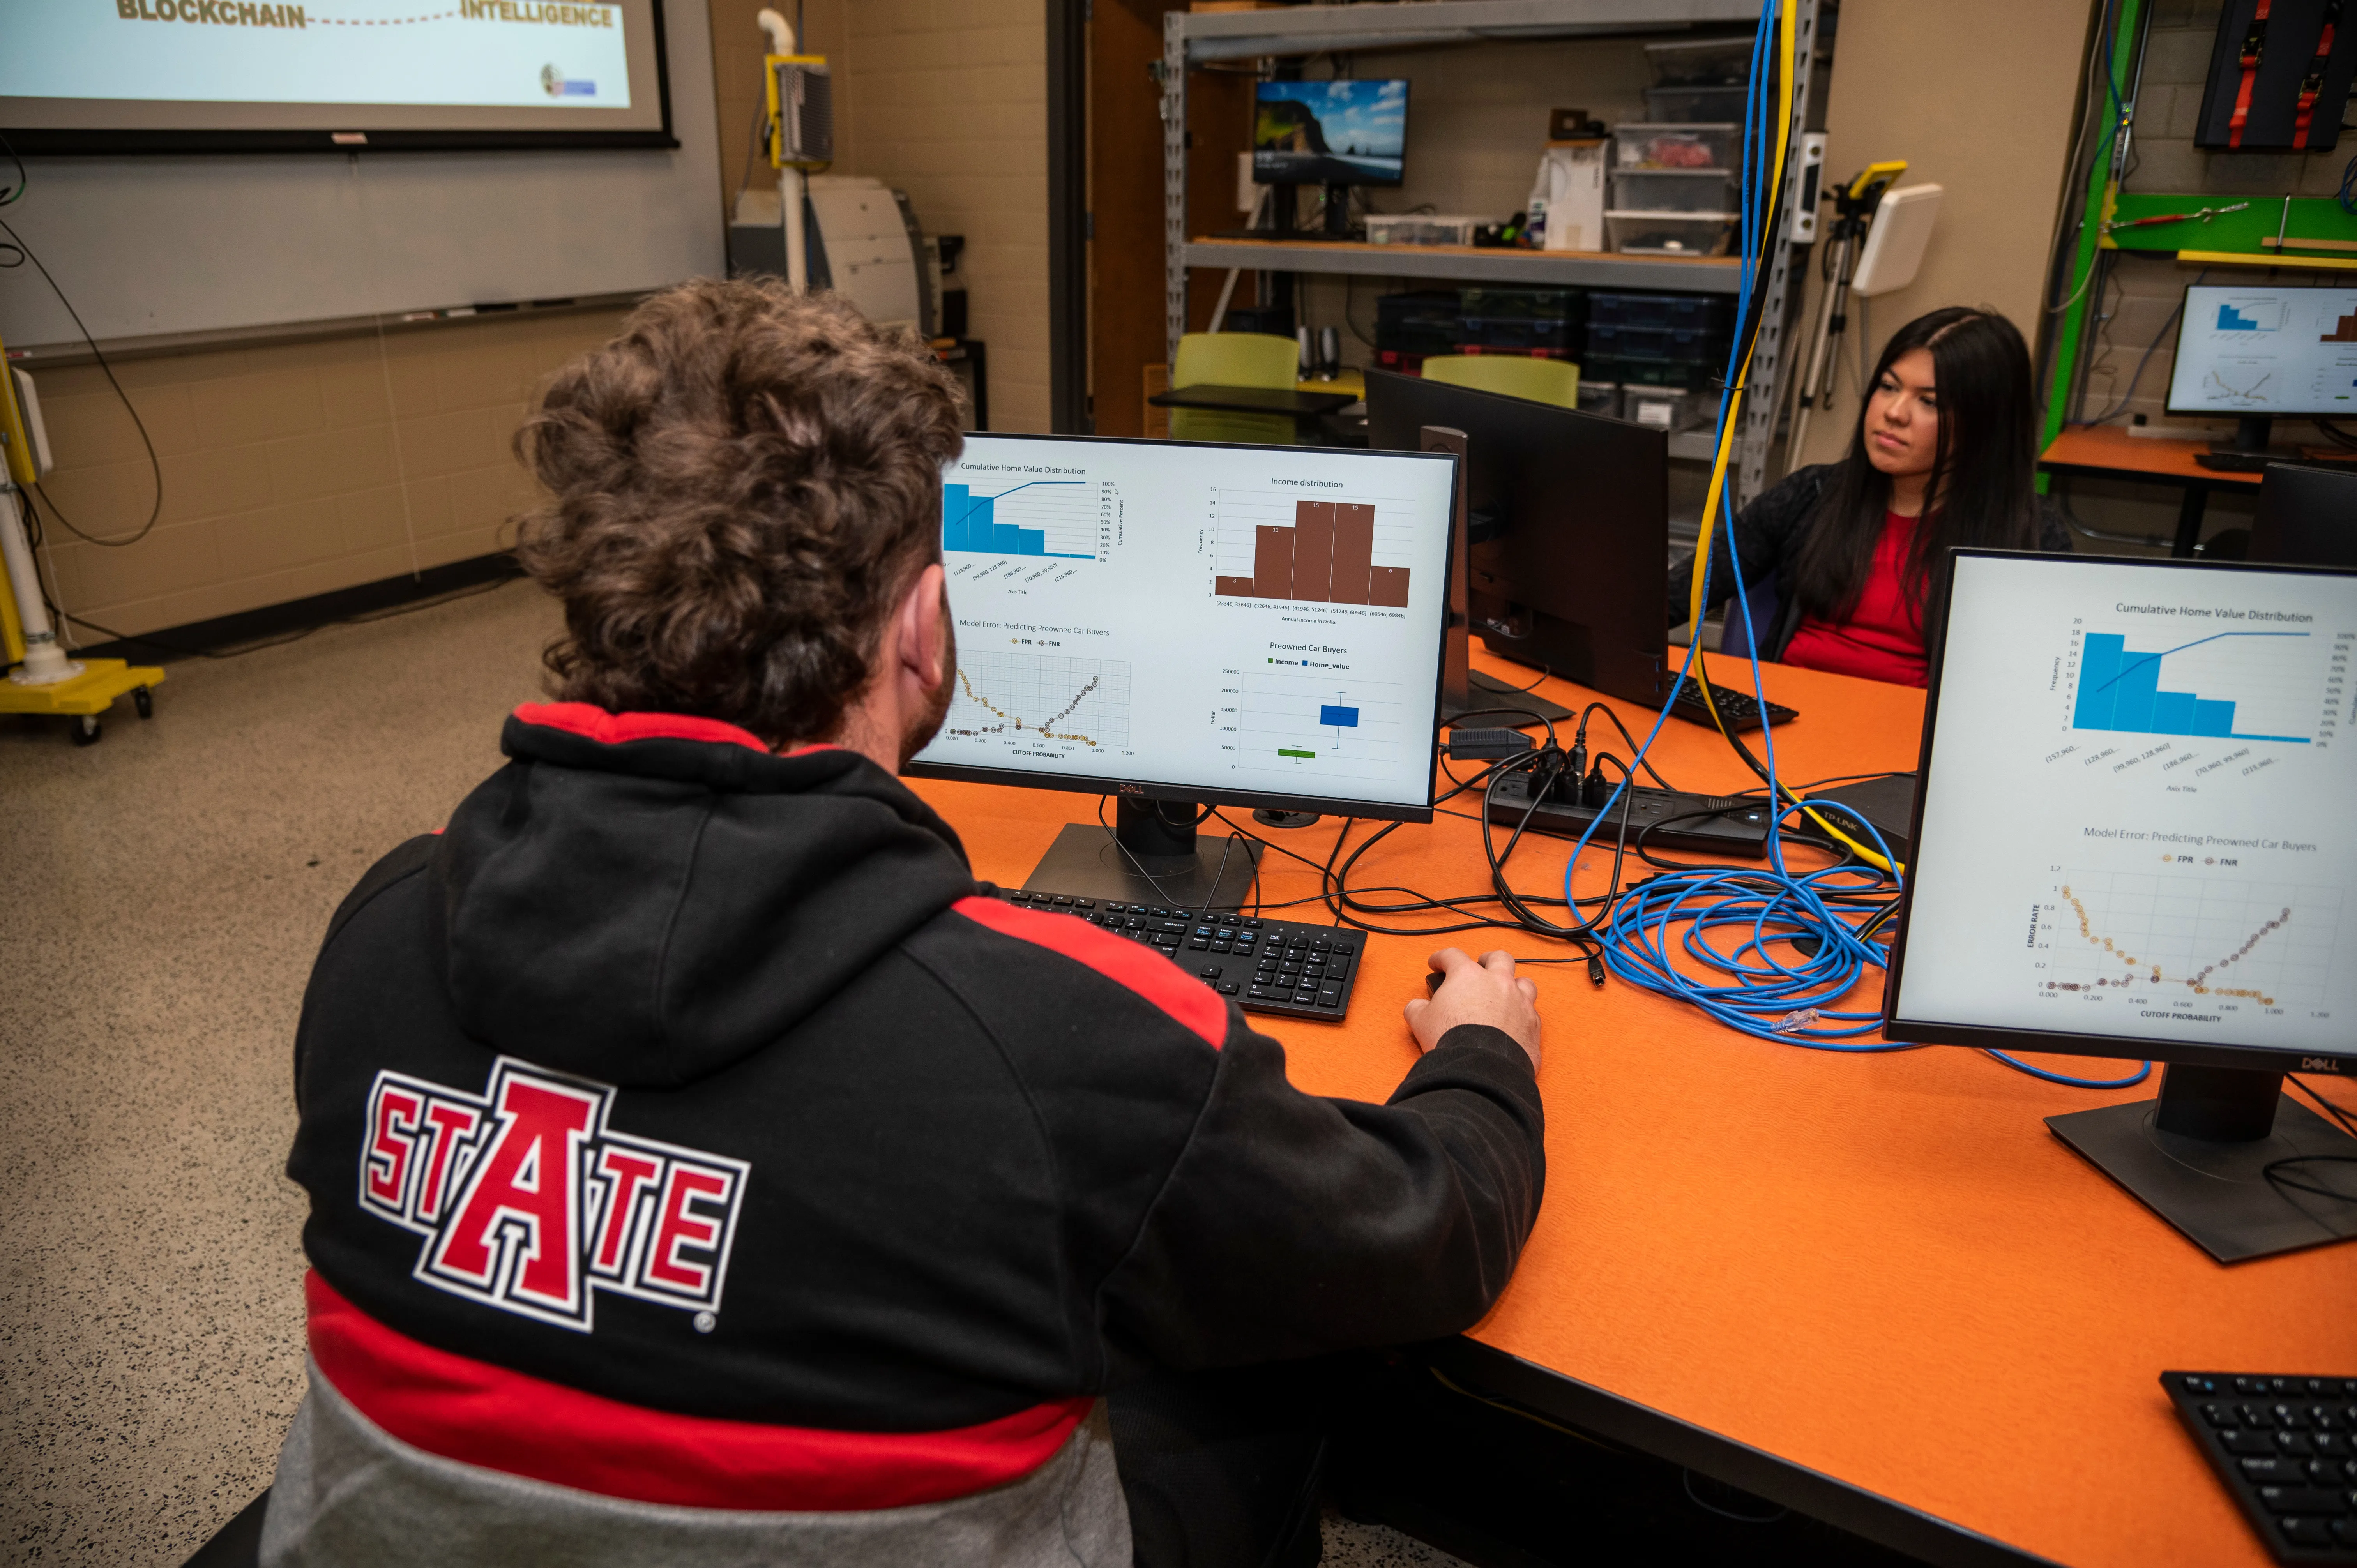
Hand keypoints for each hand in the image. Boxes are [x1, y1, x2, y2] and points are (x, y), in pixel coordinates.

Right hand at [1403, 948, 1540, 1070]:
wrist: (1480, 1068)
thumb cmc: (1451, 1040)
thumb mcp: (1421, 1021)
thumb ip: (1417, 1008)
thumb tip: (1417, 1007)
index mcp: (1468, 976)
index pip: (1452, 956)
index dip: (1441, 958)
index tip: (1436, 963)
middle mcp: (1498, 983)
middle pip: (1498, 958)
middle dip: (1488, 959)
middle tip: (1480, 966)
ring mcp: (1520, 1002)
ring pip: (1524, 982)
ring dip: (1515, 985)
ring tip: (1506, 993)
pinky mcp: (1532, 1025)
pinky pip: (1532, 1013)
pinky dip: (1523, 1015)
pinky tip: (1515, 1023)